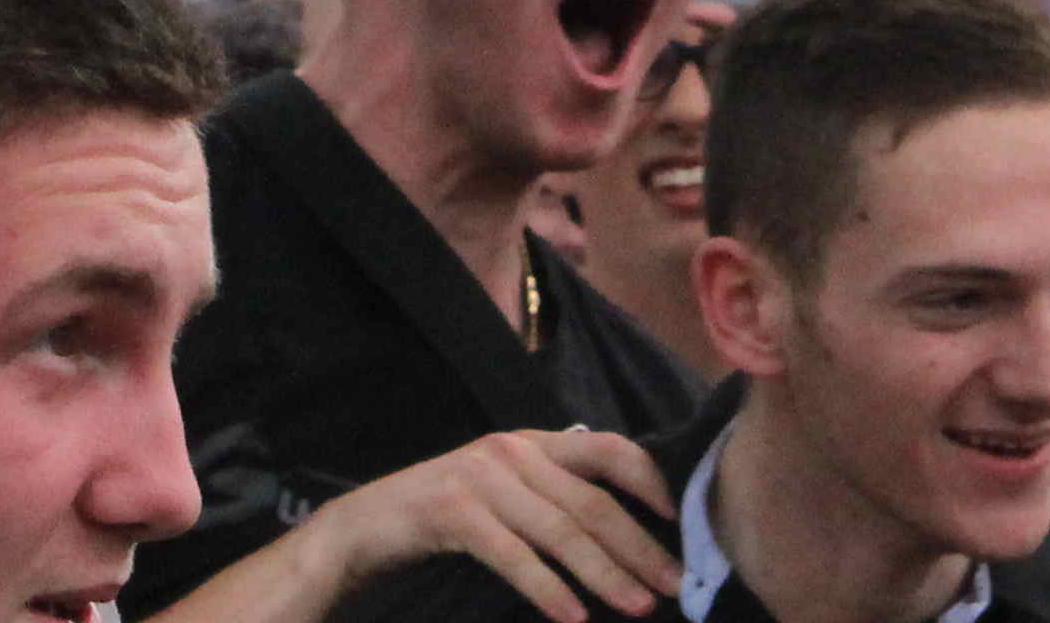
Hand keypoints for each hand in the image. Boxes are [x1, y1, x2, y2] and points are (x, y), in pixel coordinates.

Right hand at [297, 426, 678, 622]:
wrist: (367, 524)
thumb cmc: (447, 515)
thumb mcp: (507, 492)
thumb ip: (555, 498)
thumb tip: (625, 538)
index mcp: (533, 443)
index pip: (609, 449)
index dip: (649, 482)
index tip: (682, 522)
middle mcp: (512, 451)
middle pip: (592, 502)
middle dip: (638, 547)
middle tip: (673, 586)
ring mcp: (482, 478)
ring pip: (560, 531)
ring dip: (604, 573)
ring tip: (637, 605)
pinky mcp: (453, 511)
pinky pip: (513, 554)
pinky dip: (547, 588)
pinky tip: (572, 615)